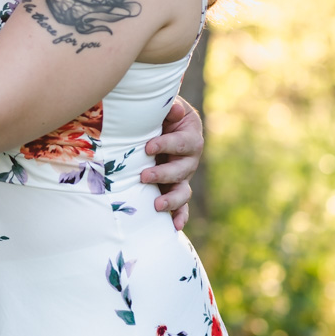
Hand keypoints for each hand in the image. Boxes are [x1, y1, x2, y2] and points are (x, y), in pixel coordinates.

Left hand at [139, 96, 203, 232]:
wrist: (160, 127)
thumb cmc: (161, 116)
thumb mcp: (167, 108)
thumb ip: (170, 108)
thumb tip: (175, 111)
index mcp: (191, 137)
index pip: (182, 142)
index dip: (167, 145)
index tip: (148, 147)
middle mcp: (190, 159)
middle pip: (182, 170)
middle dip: (163, 174)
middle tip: (143, 176)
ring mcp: (184, 177)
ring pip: (183, 191)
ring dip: (171, 199)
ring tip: (156, 205)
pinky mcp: (175, 189)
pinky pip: (182, 206)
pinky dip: (180, 217)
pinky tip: (174, 227)